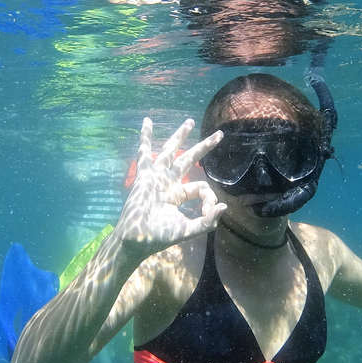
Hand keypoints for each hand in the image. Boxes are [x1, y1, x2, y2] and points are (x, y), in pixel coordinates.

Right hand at [115, 118, 226, 258]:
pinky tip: (147, 122)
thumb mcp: (188, 230)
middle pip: (189, 159)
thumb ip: (207, 221)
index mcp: (178, 195)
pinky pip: (145, 153)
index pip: (200, 187)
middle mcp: (168, 183)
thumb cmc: (160, 237)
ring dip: (180, 135)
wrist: (137, 240)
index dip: (209, 198)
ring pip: (171, 151)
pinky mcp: (145, 176)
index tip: (208, 211)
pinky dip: (145, 137)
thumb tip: (224, 206)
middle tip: (219, 135)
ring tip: (190, 122)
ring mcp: (157, 177)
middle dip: (204, 147)